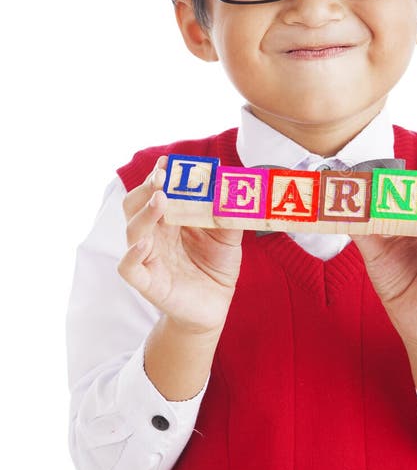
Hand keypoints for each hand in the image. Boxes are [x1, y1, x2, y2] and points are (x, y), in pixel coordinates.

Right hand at [118, 156, 242, 335]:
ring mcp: (148, 257)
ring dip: (144, 213)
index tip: (169, 162)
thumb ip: (229, 214)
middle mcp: (154, 234)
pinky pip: (128, 267)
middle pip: (136, 204)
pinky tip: (145, 244)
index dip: (160, 176)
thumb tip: (235, 187)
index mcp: (170, 219)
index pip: (156, 191)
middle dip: (148, 188)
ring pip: (132, 230)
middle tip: (163, 177)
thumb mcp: (229, 237)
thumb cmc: (216, 267)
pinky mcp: (147, 282)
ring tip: (160, 200)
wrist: (214, 307)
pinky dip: (132, 255)